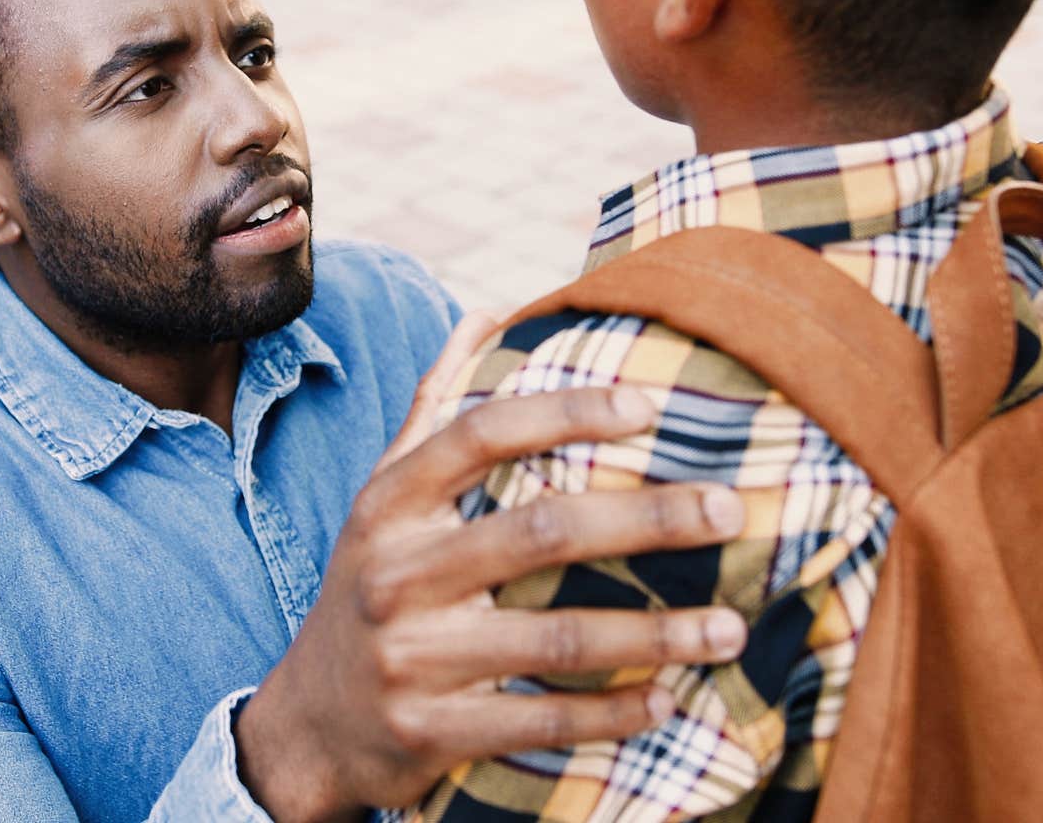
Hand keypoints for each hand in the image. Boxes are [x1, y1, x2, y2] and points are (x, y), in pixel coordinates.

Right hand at [235, 314, 749, 820]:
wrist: (310, 724)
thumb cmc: (372, 585)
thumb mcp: (384, 497)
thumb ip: (435, 407)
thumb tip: (488, 310)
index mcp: (389, 504)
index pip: (480, 435)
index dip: (567, 413)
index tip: (650, 406)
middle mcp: (395, 573)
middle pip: (539, 532)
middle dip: (647, 519)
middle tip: (729, 510)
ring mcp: (411, 657)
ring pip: (555, 639)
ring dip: (655, 634)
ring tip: (732, 627)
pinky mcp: (430, 732)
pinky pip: (540, 722)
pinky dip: (613, 715)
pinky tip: (668, 701)